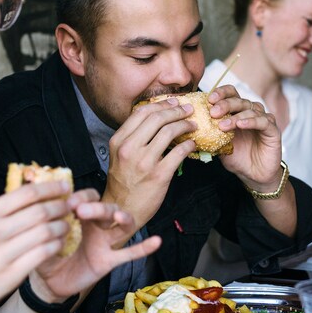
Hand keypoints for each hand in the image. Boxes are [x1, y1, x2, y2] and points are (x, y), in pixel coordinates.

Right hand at [0, 181, 73, 312]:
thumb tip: (25, 199)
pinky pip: (42, 254)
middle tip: (71, 206)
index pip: (26, 194)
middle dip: (61, 206)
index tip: (64, 185)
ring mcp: (2, 254)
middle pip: (40, 211)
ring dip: (62, 227)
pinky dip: (55, 246)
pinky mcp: (9, 276)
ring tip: (67, 225)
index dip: (51, 188)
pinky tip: (59, 245)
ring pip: (45, 232)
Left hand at [33, 188, 161, 301]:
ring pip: (122, 226)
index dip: (81, 197)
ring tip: (119, 216)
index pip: (88, 197)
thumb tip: (41, 209)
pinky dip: (143, 248)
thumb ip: (43, 224)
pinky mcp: (109, 261)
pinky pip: (129, 253)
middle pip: (107, 208)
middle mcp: (96, 226)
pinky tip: (156, 241)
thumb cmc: (46, 254)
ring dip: (123, 218)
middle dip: (98, 207)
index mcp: (80, 216)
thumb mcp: (40, 236)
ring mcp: (105, 243)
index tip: (67, 203)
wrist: (49, 284)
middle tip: (81, 209)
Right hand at [104, 97, 195, 226]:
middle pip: (157, 118)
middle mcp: (130, 148)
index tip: (173, 103)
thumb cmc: (122, 182)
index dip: (160, 105)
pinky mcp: (159, 175)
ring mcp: (144, 162)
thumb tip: (156, 119)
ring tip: (192, 124)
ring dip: (185, 124)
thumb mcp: (119, 155)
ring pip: (169, 132)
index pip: (141, 113)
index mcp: (118, 141)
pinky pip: (179, 153)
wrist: (122, 210)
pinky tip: (192, 143)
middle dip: (176, 111)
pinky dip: (189, 144)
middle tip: (187, 110)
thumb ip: (132, 137)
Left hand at [207, 85, 282, 191]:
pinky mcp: (273, 130)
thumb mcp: (219, 145)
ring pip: (250, 110)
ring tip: (223, 125)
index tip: (209, 99)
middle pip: (239, 100)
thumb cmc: (238, 158)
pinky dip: (252, 121)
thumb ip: (209, 134)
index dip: (221, 93)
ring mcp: (263, 120)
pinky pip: (263, 121)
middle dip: (225, 104)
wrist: (254, 176)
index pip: (231, 94)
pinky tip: (241, 124)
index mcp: (237, 112)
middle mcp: (251, 113)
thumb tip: (192, 128)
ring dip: (235, 116)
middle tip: (213, 112)